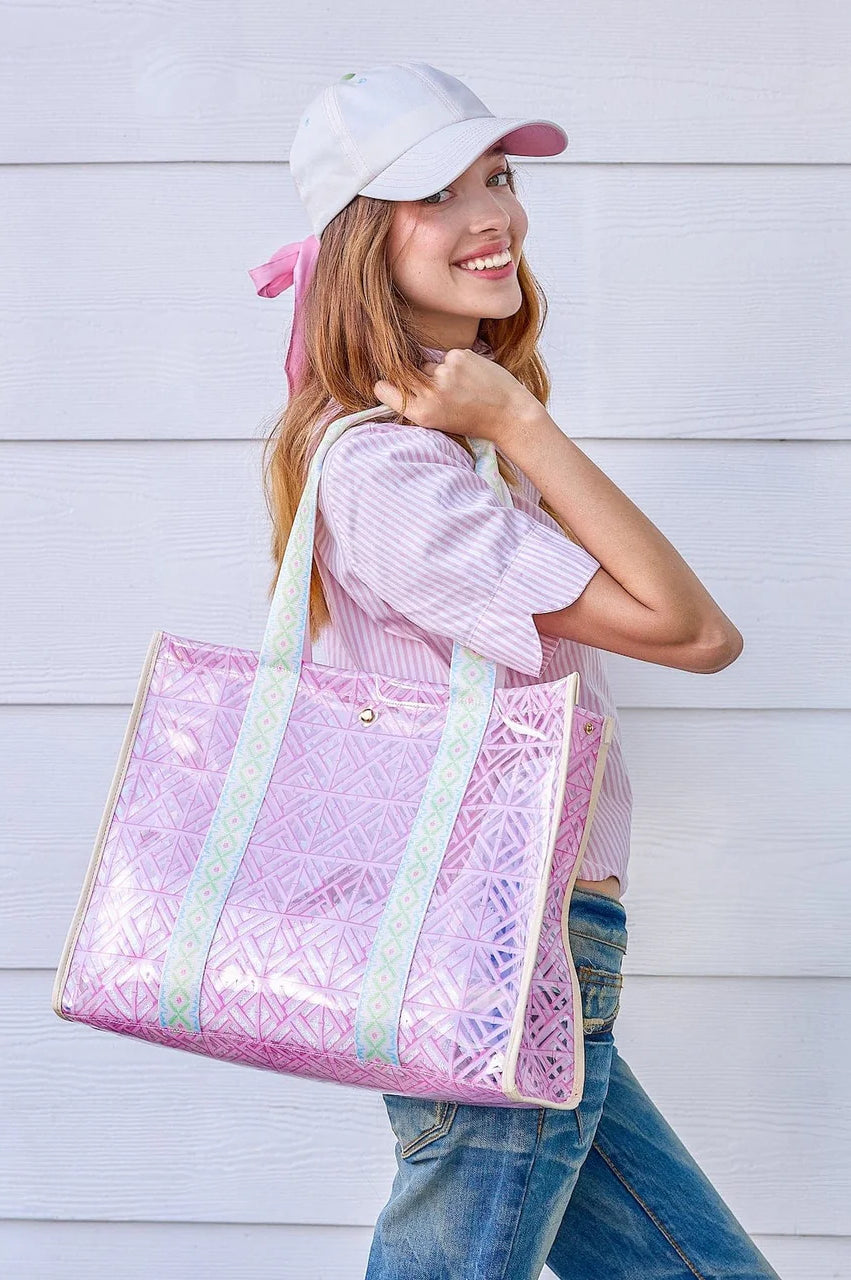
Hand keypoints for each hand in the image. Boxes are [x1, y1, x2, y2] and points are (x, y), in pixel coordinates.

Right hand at [373, 347, 539, 444]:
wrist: (509, 414)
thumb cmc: (473, 421)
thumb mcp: (439, 422)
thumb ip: (418, 403)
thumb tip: (394, 381)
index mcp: (422, 413)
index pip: (385, 389)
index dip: (385, 386)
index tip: (389, 386)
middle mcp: (430, 392)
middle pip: (404, 373)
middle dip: (413, 378)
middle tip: (436, 388)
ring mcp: (445, 372)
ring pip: (428, 365)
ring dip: (439, 373)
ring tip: (461, 387)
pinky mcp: (458, 356)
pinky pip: (447, 358)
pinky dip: (456, 365)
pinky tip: (471, 377)